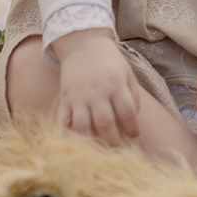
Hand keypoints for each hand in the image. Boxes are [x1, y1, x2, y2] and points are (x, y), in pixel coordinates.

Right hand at [53, 28, 140, 146]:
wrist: (83, 43)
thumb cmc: (109, 60)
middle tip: (118, 152)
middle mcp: (97, 92)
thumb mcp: (127, 72)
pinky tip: (71, 146)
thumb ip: (133, 95)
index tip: (134, 135)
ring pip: (83, 125)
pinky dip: (65, 135)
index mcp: (115, 84)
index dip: (132, 127)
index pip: (127, 112)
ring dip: (90, 143)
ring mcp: (79, 96)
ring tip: (97, 152)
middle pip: (105, 123)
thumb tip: (132, 119)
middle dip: (113, 142)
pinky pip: (62, 120)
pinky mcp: (65, 99)